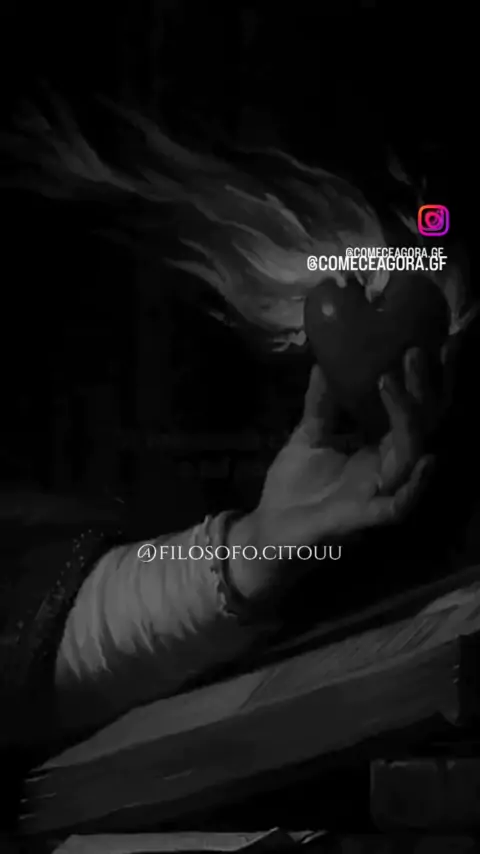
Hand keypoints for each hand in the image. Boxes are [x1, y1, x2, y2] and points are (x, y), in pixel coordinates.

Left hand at [229, 347, 439, 598]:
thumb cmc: (293, 486)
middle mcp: (386, 469)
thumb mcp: (308, 434)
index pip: (411, 412)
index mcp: (377, 450)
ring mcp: (378, 493)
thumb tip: (324, 361)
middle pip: (421, 427)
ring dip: (408, 419)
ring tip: (394, 382)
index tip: (423, 342)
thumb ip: (321, 403)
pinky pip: (399, 505)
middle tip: (419, 351)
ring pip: (410, 456)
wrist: (269, 529)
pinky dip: (414, 485)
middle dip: (425, 391)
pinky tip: (424, 459)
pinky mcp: (364, 518)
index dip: (421, 382)